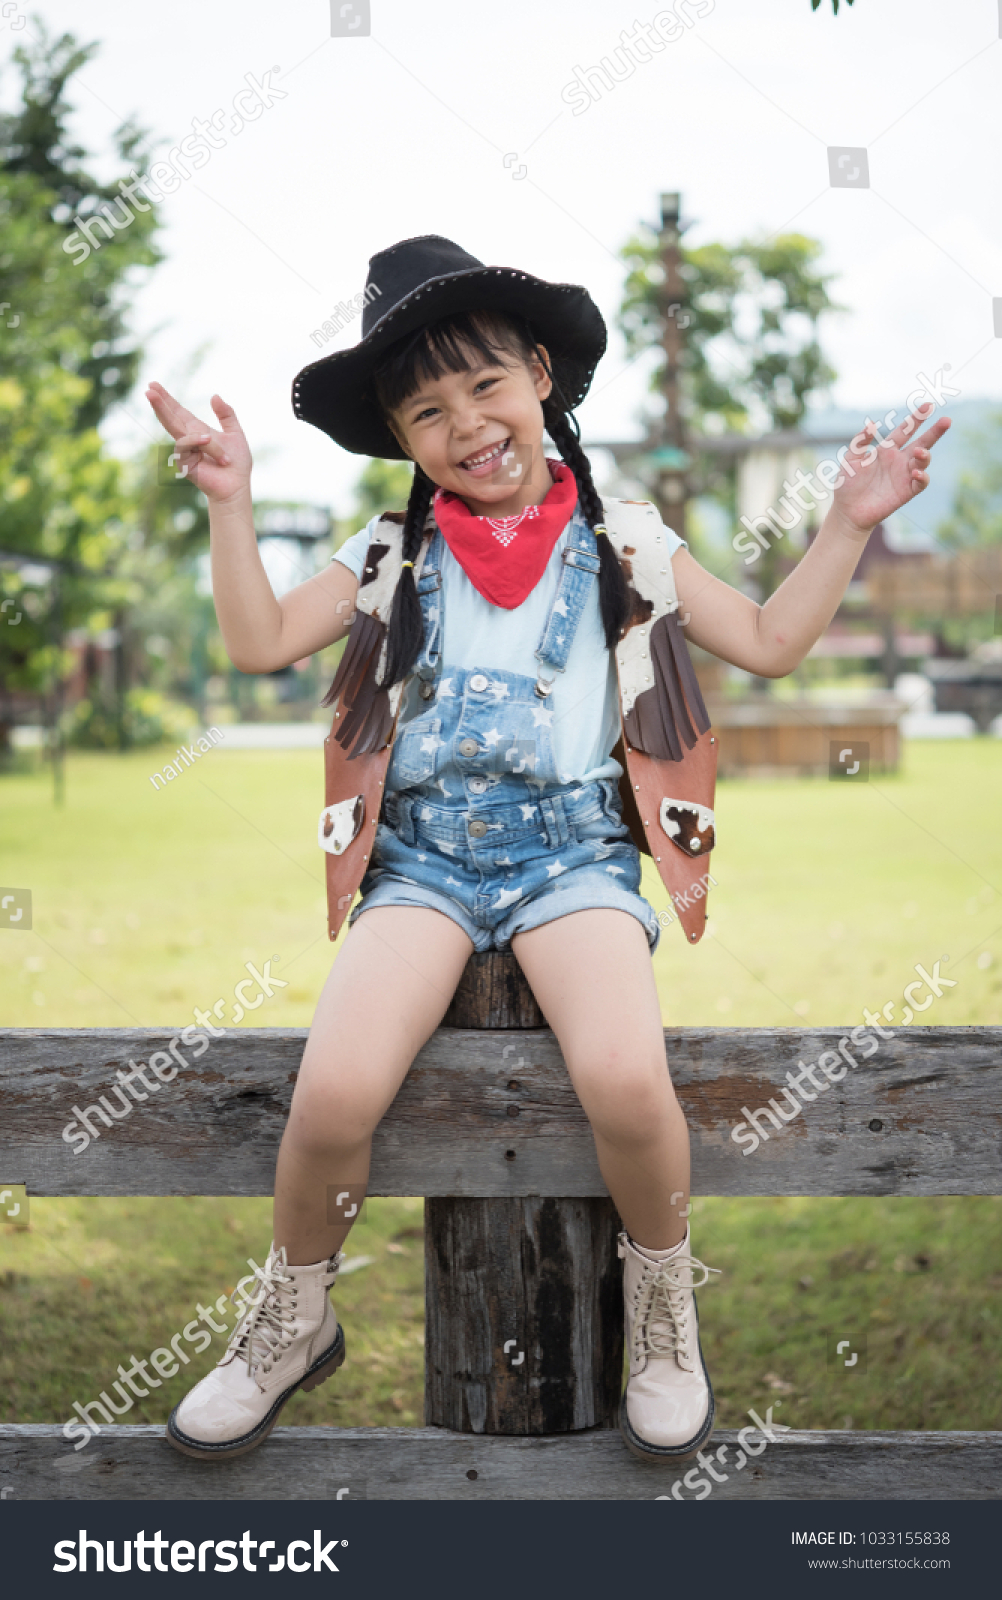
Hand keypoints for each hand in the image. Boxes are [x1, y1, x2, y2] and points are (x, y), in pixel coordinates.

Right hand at [145, 381, 251, 502]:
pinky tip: (208, 441)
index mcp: (198, 430)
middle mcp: (188, 439)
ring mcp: (184, 451)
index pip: (178, 411)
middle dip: (160, 404)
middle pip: (169, 418)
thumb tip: (214, 395)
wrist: (236, 486)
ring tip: (222, 455)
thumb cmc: (237, 463)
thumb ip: (226, 414)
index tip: (153, 384)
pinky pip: (185, 444)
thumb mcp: (235, 433)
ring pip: (178, 430)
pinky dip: (197, 441)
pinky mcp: (183, 462)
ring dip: (200, 437)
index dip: (167, 399)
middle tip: (148, 388)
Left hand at [831, 402, 950, 536]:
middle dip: (935, 432)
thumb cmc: (847, 485)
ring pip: (923, 462)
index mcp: (886, 450)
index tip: (928, 406)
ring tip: (920, 453)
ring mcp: (904, 476)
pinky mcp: (906, 492)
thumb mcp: (850, 460)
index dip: (916, 419)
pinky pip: (920, 483)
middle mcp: (899, 461)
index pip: (905, 431)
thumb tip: (871, 424)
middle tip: (946, 421)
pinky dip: (922, 477)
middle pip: (922, 443)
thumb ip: (860, 442)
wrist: (847, 511)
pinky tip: (916, 473)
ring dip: (925, 456)